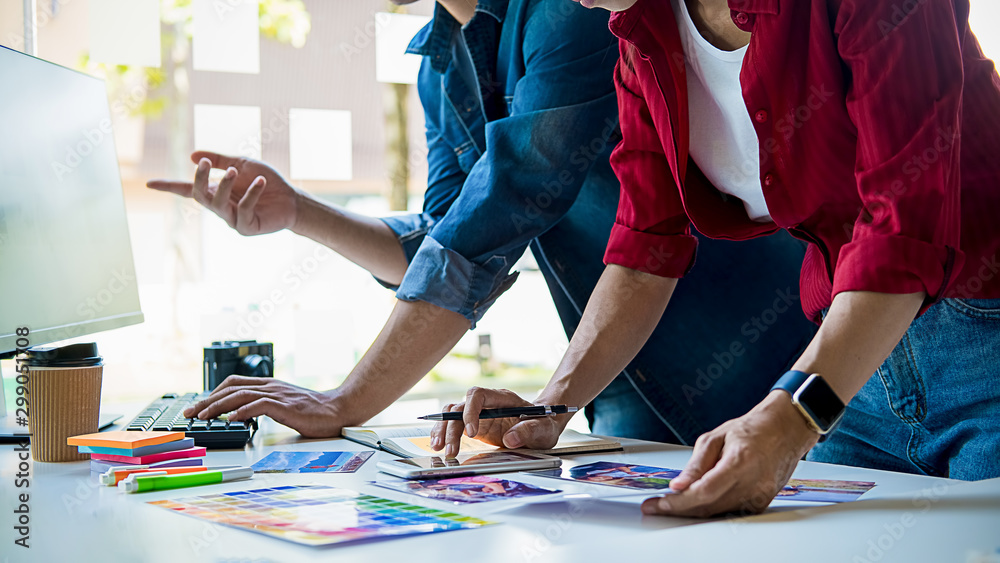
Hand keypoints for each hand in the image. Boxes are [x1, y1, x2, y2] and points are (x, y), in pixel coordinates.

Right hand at [146, 151, 299, 235]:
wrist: (291, 199)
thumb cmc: (266, 182)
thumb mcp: (242, 164)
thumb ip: (220, 159)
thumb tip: (192, 156)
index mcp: (215, 191)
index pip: (187, 190)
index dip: (168, 187)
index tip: (148, 183)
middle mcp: (220, 206)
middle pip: (199, 196)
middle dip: (198, 179)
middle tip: (204, 163)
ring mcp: (232, 219)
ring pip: (217, 204)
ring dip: (222, 186)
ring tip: (231, 171)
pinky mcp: (247, 227)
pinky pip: (244, 210)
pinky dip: (251, 194)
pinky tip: (261, 182)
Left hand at [182, 375, 345, 437]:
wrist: (338, 410)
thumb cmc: (313, 411)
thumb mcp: (284, 404)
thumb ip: (265, 406)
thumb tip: (240, 416)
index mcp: (269, 385)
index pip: (233, 383)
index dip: (213, 394)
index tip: (198, 407)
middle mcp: (270, 387)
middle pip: (231, 388)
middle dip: (207, 401)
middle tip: (190, 413)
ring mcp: (278, 395)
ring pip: (241, 395)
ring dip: (218, 406)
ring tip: (203, 417)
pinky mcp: (287, 407)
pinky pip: (260, 406)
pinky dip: (243, 411)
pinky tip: (232, 419)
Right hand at [429, 387, 569, 457]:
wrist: (541, 425)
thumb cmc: (543, 424)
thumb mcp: (543, 429)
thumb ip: (528, 431)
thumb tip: (510, 439)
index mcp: (503, 398)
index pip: (478, 395)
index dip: (471, 411)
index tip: (472, 433)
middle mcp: (487, 403)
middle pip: (460, 406)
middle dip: (451, 427)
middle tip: (450, 450)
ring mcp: (479, 413)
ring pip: (452, 414)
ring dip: (443, 430)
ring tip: (438, 449)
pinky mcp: (475, 425)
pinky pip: (454, 425)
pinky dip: (445, 434)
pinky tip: (440, 446)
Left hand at [641, 391, 819, 517]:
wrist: (786, 430)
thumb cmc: (753, 429)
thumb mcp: (716, 437)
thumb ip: (697, 464)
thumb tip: (678, 485)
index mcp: (739, 462)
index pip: (703, 491)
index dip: (679, 502)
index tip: (660, 503)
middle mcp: (752, 482)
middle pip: (709, 506)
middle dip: (679, 509)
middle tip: (656, 507)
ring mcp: (760, 495)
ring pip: (719, 513)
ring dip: (693, 511)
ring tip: (672, 504)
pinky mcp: (762, 502)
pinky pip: (732, 512)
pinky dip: (713, 509)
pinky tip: (698, 503)